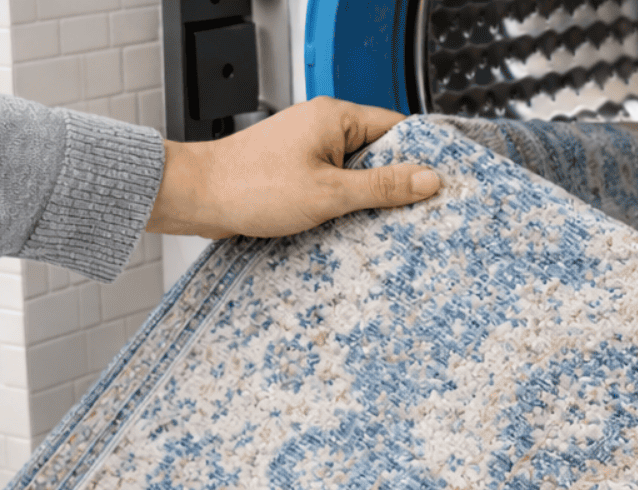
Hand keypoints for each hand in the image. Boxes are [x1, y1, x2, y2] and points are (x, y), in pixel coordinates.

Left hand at [145, 97, 441, 239]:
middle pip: (378, 152)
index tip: (439, 185)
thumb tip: (427, 180)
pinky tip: (347, 223)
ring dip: (366, 196)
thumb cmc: (250, 186)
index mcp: (335, 117)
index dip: (421, 157)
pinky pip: (333, 183)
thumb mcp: (329, 193)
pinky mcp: (295, 169)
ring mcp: (308, 147)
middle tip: (413, 212)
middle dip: (394, 182)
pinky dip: (342, 202)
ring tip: (378, 222)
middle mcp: (322, 126)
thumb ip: (382, 187)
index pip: (397, 129)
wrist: (197, 197)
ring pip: (355, 171)